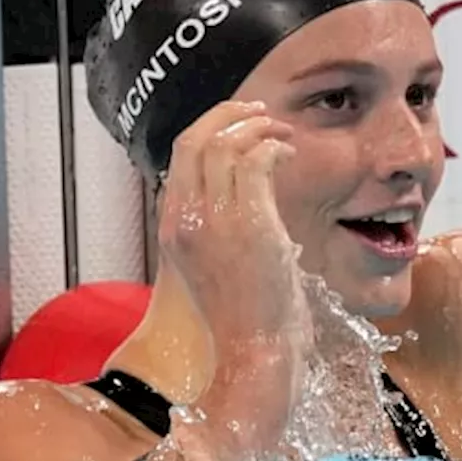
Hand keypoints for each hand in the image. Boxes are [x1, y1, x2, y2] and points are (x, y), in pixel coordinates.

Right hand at [157, 100, 302, 339]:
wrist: (251, 349)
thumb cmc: (241, 315)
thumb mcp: (210, 265)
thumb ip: (212, 226)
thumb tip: (233, 191)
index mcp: (173, 226)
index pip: (180, 156)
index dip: (209, 127)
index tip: (237, 121)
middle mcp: (185, 218)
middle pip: (194, 139)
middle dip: (229, 115)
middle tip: (261, 112)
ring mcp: (215, 220)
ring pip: (225, 144)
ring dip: (257, 128)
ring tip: (282, 133)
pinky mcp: (250, 225)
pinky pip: (255, 162)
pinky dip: (273, 147)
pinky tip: (288, 154)